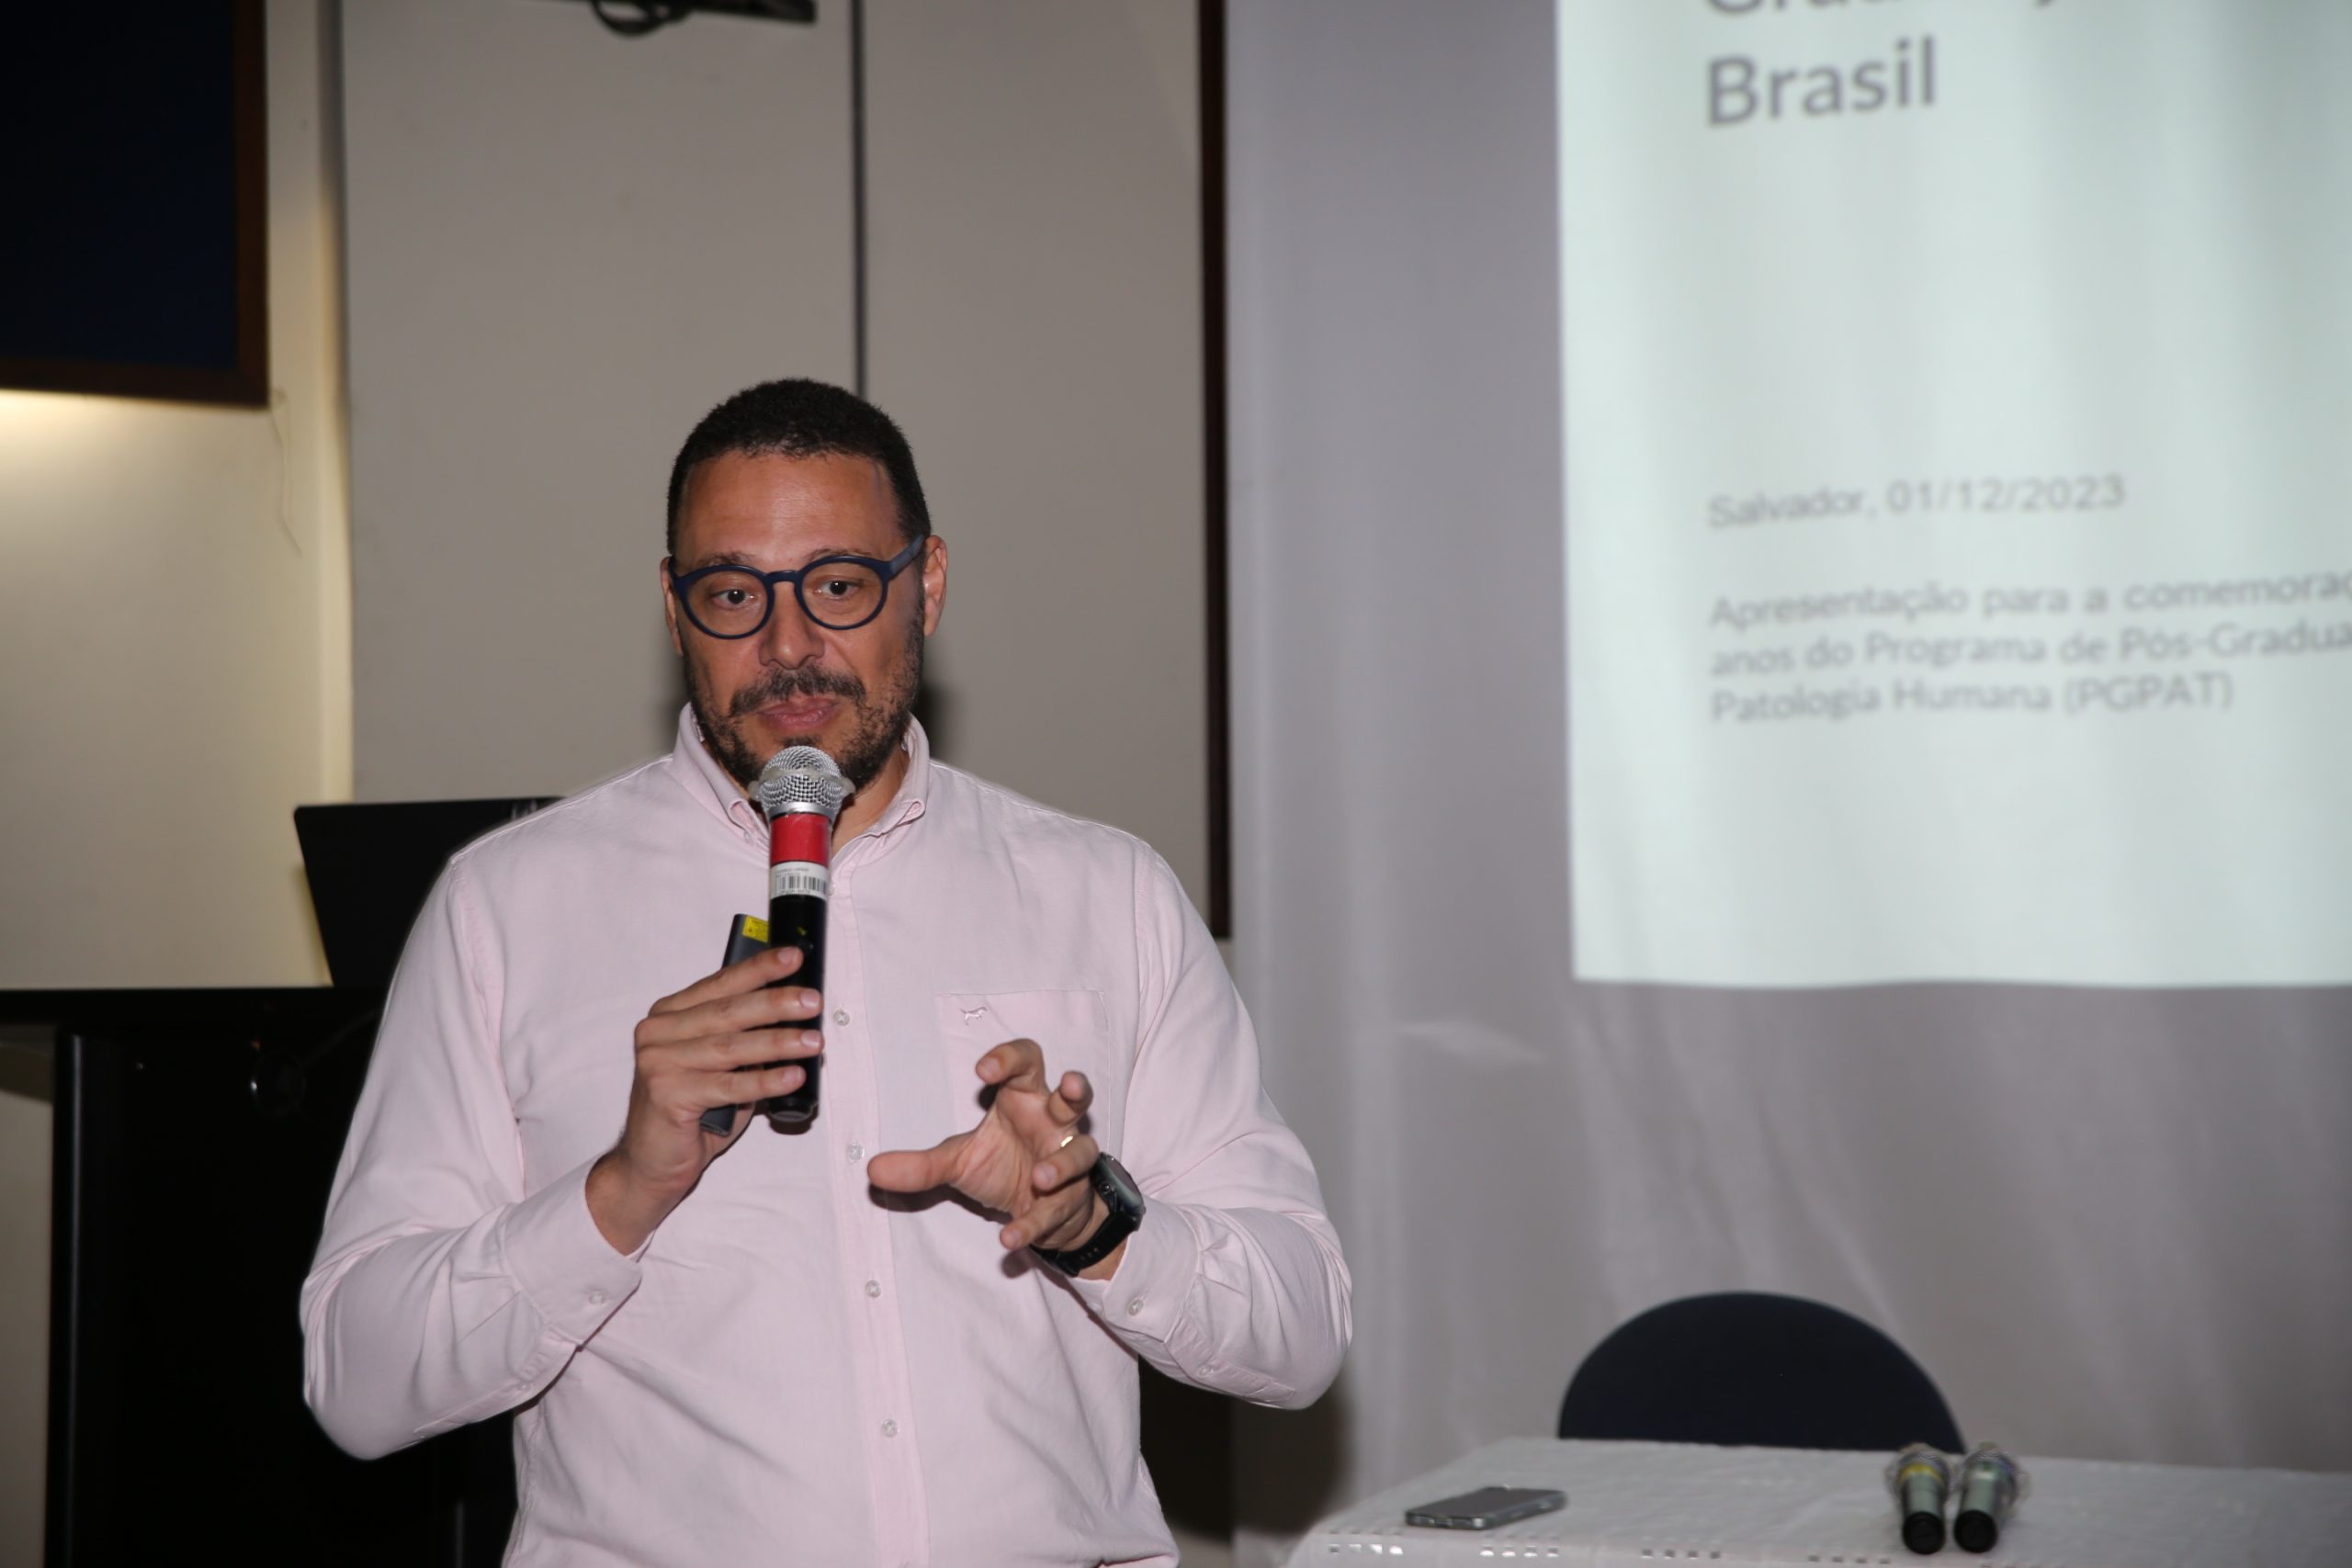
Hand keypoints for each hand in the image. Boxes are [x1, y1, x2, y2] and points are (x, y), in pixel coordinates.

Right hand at [586, 944, 821, 1254]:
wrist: (651, 1163)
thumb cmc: (691, 1111)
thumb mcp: (720, 1066)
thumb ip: (744, 1039)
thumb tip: (795, 1017)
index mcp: (670, 1015)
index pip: (721, 983)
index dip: (760, 969)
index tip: (793, 957)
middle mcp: (658, 1033)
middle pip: (728, 1011)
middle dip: (776, 1003)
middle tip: (812, 1001)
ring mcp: (658, 1062)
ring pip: (731, 1047)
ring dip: (778, 1042)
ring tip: (814, 1041)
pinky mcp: (666, 1094)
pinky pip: (728, 1085)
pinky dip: (765, 1081)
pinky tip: (793, 1076)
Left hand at [866, 1038, 1108, 1258]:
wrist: (1040, 1211)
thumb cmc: (1005, 1165)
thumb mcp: (959, 1161)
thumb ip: (921, 1165)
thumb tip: (872, 1170)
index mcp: (1025, 1100)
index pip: (1027, 1063)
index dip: (1010, 1058)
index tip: (982, 1069)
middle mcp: (1053, 1125)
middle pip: (1076, 1097)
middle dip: (1077, 1090)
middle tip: (1069, 1086)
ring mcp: (1068, 1162)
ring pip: (1081, 1152)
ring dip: (1063, 1163)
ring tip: (1040, 1177)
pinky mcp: (1069, 1202)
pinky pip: (1056, 1211)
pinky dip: (1033, 1224)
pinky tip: (1010, 1237)